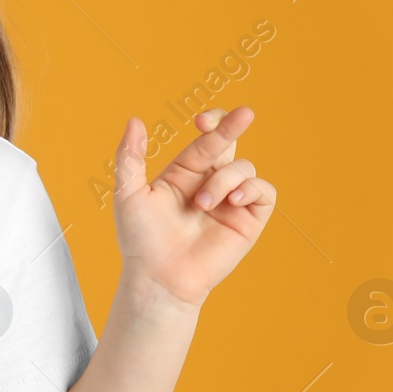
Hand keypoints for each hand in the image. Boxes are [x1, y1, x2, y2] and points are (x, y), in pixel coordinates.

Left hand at [111, 107, 275, 310]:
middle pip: (230, 143)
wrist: (159, 278)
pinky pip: (264, 192)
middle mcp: (210, 182)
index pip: (205, 138)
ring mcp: (231, 200)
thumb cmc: (140, 239)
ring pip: (243, 168)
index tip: (202, 120)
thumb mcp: (128, 193)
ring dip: (224, 179)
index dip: (211, 123)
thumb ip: (130, 156)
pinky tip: (232, 200)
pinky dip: (251, 189)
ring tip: (203, 203)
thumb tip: (135, 119)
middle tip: (244, 113)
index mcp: (185, 172)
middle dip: (234, 126)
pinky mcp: (249, 220)